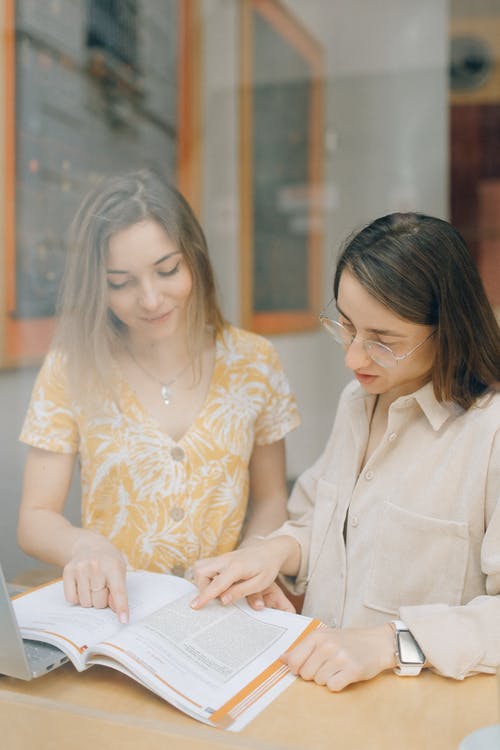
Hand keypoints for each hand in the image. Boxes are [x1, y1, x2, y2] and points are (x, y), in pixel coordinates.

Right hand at [63, 533, 128, 622]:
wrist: (89, 545)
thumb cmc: (108, 561)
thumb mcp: (120, 571)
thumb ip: (119, 590)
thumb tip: (114, 609)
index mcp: (113, 566)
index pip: (118, 591)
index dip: (121, 607)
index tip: (123, 621)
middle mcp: (96, 566)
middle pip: (99, 602)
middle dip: (102, 601)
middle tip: (102, 588)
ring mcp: (81, 568)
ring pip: (85, 603)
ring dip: (90, 600)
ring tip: (92, 585)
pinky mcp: (68, 571)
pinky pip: (72, 599)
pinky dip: (77, 597)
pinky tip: (82, 585)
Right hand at [190, 536, 298, 608]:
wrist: (271, 550)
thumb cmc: (267, 567)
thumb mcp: (260, 583)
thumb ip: (240, 592)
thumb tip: (222, 600)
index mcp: (236, 567)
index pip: (216, 584)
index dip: (204, 596)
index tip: (194, 606)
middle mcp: (226, 559)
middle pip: (201, 570)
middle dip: (201, 587)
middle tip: (213, 597)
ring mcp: (222, 557)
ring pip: (201, 566)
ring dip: (203, 580)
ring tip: (216, 591)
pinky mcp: (222, 558)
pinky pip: (207, 566)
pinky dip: (207, 576)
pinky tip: (219, 584)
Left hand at [281, 624, 396, 691]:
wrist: (378, 643)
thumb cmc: (348, 641)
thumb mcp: (324, 638)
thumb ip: (303, 649)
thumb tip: (281, 659)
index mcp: (317, 636)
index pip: (294, 661)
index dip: (298, 669)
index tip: (307, 666)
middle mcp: (327, 645)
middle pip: (306, 674)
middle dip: (314, 674)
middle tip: (328, 665)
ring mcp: (340, 657)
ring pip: (319, 682)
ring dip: (327, 679)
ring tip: (338, 668)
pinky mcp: (352, 670)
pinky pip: (333, 687)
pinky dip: (337, 684)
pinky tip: (345, 675)